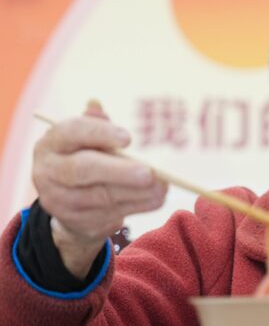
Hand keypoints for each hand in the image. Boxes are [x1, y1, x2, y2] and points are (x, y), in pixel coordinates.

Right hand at [33, 102, 166, 277]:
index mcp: (51, 144)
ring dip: (138, 192)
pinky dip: (140, 205)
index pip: (71, 133)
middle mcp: (48, 172)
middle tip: (149, 172)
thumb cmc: (85, 158)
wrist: (68, 202)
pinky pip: (112, 213)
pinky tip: (157, 197)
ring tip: (163, 185)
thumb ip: (94, 123)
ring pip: (102, 197)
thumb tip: (96, 104)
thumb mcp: (86, 139)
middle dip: (119, 171)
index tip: (128, 138)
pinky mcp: (78, 221)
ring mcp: (60, 200)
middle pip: (82, 170)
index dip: (99, 133)